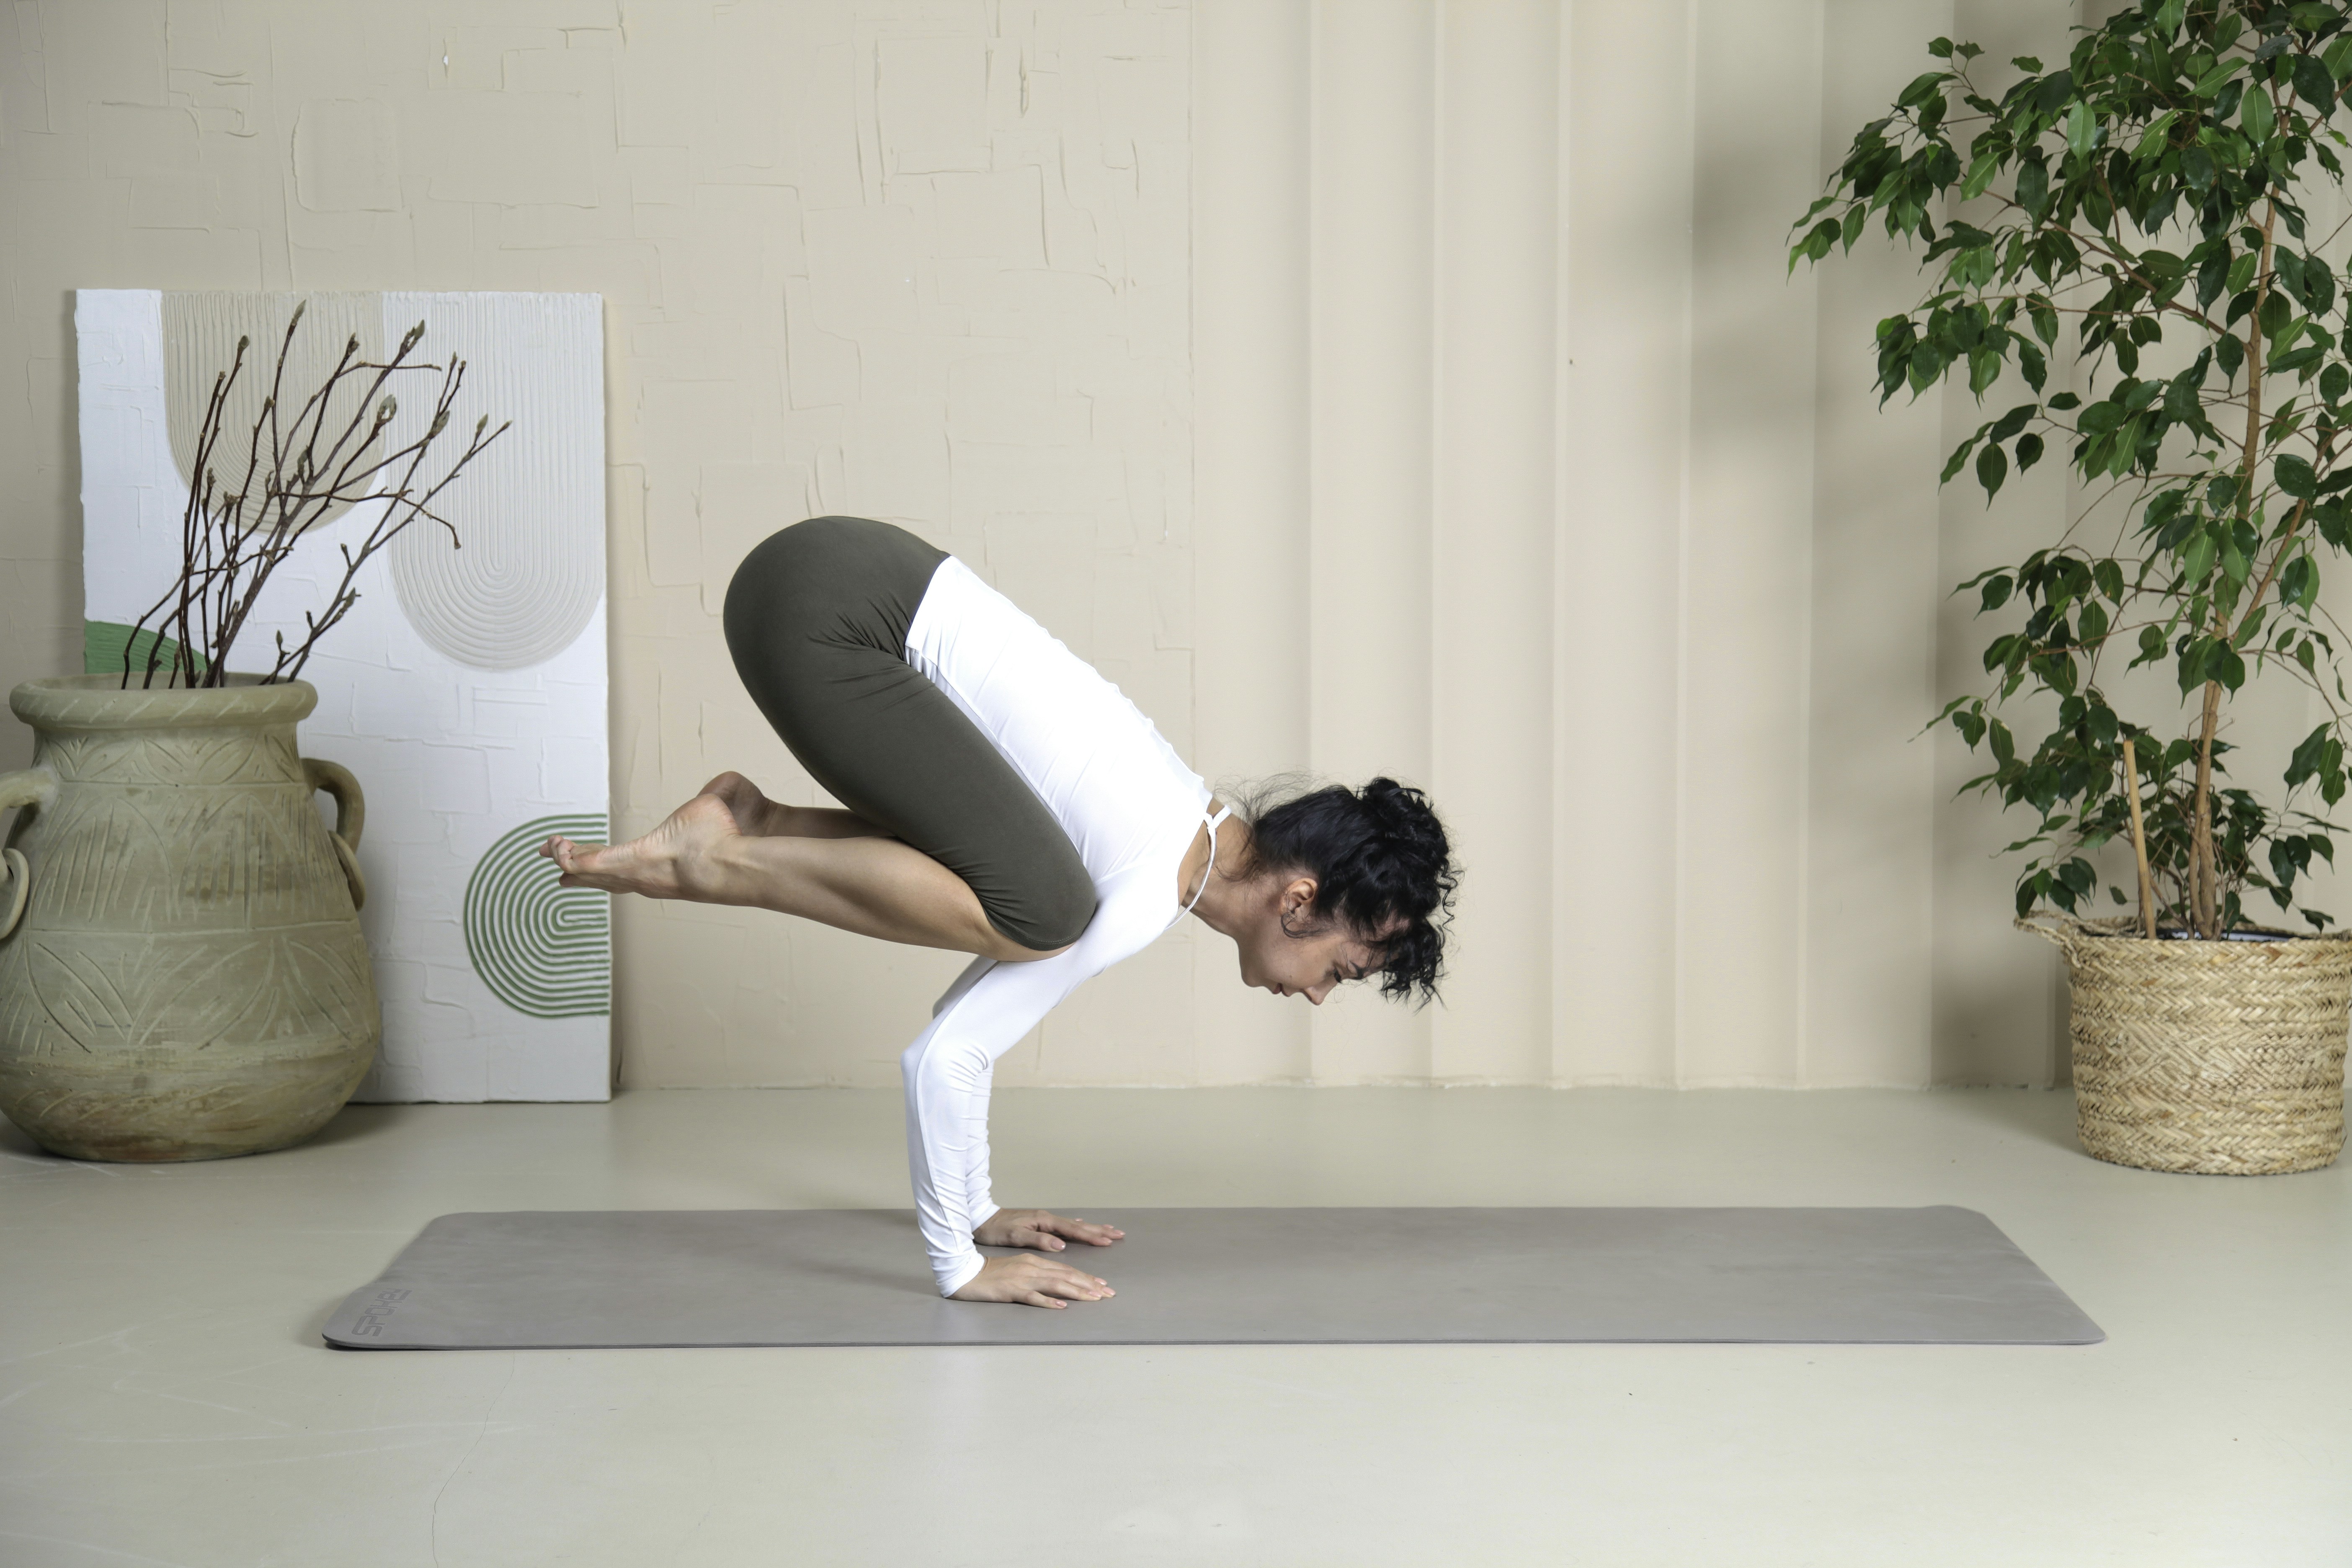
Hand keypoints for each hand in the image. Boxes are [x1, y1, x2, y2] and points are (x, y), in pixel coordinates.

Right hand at [951, 1253, 1115, 1307]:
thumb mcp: (1019, 1268)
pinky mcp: (1012, 1290)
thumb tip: (1058, 1285)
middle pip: (1066, 1275)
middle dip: (1089, 1284)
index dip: (1086, 1278)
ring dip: (1076, 1291)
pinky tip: (1061, 1306)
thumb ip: (1038, 1273)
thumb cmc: (992, 1273)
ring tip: (1094, 1298)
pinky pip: (1033, 1297)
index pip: (1066, 1269)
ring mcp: (1023, 1278)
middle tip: (1108, 1294)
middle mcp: (1032, 1267)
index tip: (1103, 1285)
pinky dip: (1048, 1301)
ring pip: (1055, 1284)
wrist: (967, 1272)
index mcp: (1034, 1261)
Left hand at [971, 1208, 1124, 1252]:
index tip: (1107, 1240)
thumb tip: (1061, 1245)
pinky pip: (1066, 1226)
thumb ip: (1039, 1240)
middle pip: (1078, 1225)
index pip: (1073, 1230)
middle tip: (1118, 1234)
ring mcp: (1044, 1220)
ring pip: (1074, 1225)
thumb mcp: (1015, 1236)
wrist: (981, 1218)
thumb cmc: (996, 1229)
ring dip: (1092, 1229)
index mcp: (1044, 1221)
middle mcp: (1047, 1219)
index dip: (1091, 1236)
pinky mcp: (1040, 1224)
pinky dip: (1078, 1228)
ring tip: (1108, 1231)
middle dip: (1099, 1230)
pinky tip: (1082, 1228)